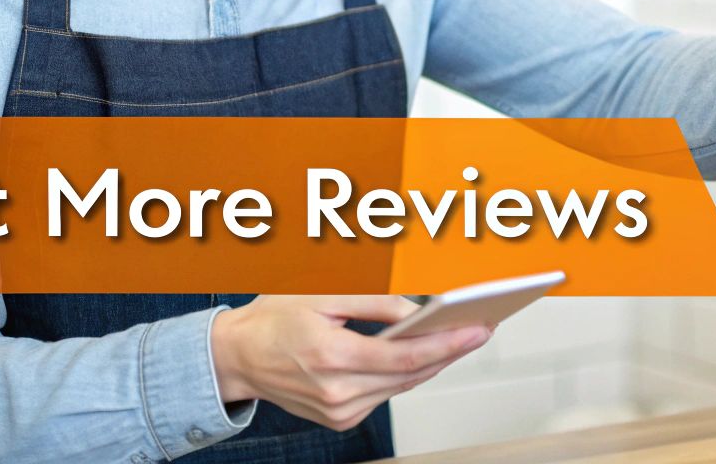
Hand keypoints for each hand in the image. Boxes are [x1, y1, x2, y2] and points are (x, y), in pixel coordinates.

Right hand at [211, 295, 489, 430]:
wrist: (235, 357)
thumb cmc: (273, 320)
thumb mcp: (322, 295)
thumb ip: (374, 302)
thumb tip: (417, 311)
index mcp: (330, 356)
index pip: (405, 357)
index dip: (447, 344)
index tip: (477, 329)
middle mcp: (335, 392)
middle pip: (410, 376)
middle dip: (450, 351)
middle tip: (480, 328)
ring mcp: (337, 411)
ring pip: (401, 388)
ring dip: (433, 364)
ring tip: (461, 337)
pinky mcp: (338, 419)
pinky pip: (384, 395)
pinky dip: (405, 375)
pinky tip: (424, 355)